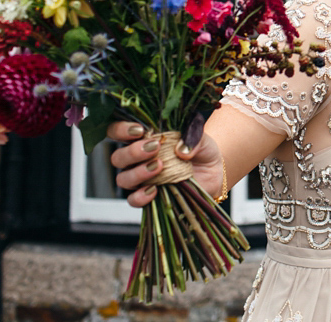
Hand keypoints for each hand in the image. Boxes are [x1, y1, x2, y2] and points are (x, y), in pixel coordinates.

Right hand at [107, 121, 223, 207]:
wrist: (213, 173)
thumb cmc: (201, 150)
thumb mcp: (202, 138)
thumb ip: (193, 138)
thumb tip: (181, 149)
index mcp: (144, 138)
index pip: (117, 131)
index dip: (120, 129)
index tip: (139, 130)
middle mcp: (137, 159)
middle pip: (117, 157)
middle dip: (133, 152)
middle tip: (154, 147)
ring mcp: (141, 179)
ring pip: (122, 178)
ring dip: (138, 173)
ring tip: (159, 167)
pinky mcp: (148, 196)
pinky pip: (133, 200)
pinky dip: (140, 196)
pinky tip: (155, 189)